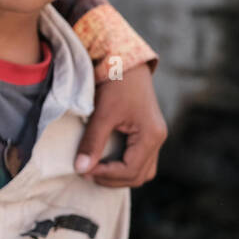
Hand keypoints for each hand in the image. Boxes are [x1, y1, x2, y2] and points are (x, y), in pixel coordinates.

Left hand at [75, 62, 166, 187]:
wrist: (125, 60)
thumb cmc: (116, 83)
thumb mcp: (102, 113)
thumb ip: (92, 142)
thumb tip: (81, 169)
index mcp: (151, 135)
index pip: (130, 170)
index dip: (105, 174)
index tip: (82, 169)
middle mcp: (158, 138)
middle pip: (138, 176)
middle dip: (111, 179)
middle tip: (86, 172)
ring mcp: (155, 136)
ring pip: (142, 171)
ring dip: (119, 175)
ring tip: (94, 169)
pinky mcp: (147, 133)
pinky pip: (140, 160)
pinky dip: (123, 166)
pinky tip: (104, 160)